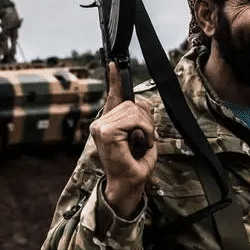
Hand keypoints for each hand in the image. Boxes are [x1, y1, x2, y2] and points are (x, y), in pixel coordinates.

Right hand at [90, 62, 156, 218]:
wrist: (127, 184)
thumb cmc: (133, 166)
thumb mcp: (142, 136)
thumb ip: (139, 118)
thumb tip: (141, 102)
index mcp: (108, 123)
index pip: (113, 96)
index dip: (115, 80)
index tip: (113, 64)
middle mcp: (101, 123)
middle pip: (130, 103)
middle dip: (146, 119)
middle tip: (148, 138)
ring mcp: (101, 126)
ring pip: (133, 110)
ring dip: (146, 126)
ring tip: (144, 142)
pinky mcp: (105, 131)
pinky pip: (133, 118)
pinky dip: (144, 130)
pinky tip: (142, 142)